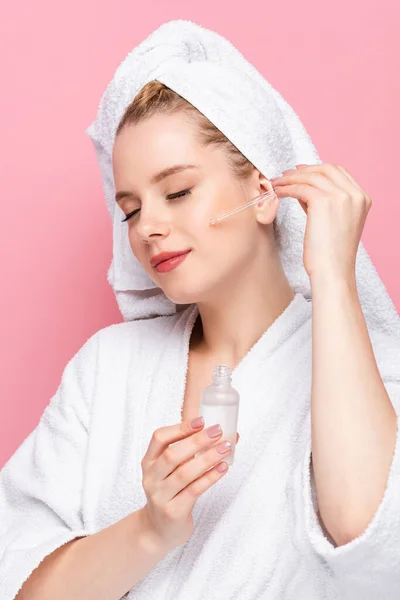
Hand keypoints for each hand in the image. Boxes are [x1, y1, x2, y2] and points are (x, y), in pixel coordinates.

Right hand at [139, 420, 239, 552]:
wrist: (158, 530)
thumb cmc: (170, 492)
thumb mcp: (169, 471)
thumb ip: (189, 452)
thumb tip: (226, 433)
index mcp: (149, 462)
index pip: (159, 438)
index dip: (180, 428)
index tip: (201, 420)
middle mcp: (151, 478)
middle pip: (172, 455)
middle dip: (197, 441)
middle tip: (217, 431)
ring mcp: (160, 496)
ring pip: (185, 473)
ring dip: (207, 458)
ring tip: (225, 448)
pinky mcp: (173, 512)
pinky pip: (194, 491)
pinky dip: (210, 477)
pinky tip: (223, 468)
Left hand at [270, 163, 371, 283]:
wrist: (332, 272)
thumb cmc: (331, 255)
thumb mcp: (335, 222)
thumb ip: (325, 203)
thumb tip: (304, 189)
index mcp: (362, 198)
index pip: (339, 173)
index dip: (318, 170)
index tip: (300, 172)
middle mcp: (355, 194)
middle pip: (326, 169)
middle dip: (304, 170)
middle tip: (285, 175)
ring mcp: (342, 196)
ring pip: (311, 177)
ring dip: (291, 178)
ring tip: (276, 184)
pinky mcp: (324, 201)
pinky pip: (300, 187)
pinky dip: (286, 187)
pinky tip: (277, 192)